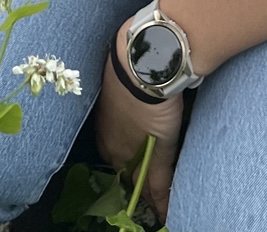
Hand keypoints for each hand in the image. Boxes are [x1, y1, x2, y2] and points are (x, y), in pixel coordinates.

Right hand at [95, 29, 183, 221]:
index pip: (130, 177)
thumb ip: (159, 179)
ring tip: (151, 132)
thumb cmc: (153, 104)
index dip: (144, 184)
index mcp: (114, 151)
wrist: (142, 56)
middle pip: (124, 154)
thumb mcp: (161, 145)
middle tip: (155, 159)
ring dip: (134, 136)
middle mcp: (105, 132)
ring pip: (121, 130)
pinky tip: (143, 105)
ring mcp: (107, 106)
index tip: (157, 189)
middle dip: (137, 162)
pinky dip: (132, 113)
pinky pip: (122, 106)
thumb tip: (161, 210)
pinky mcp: (112, 82)